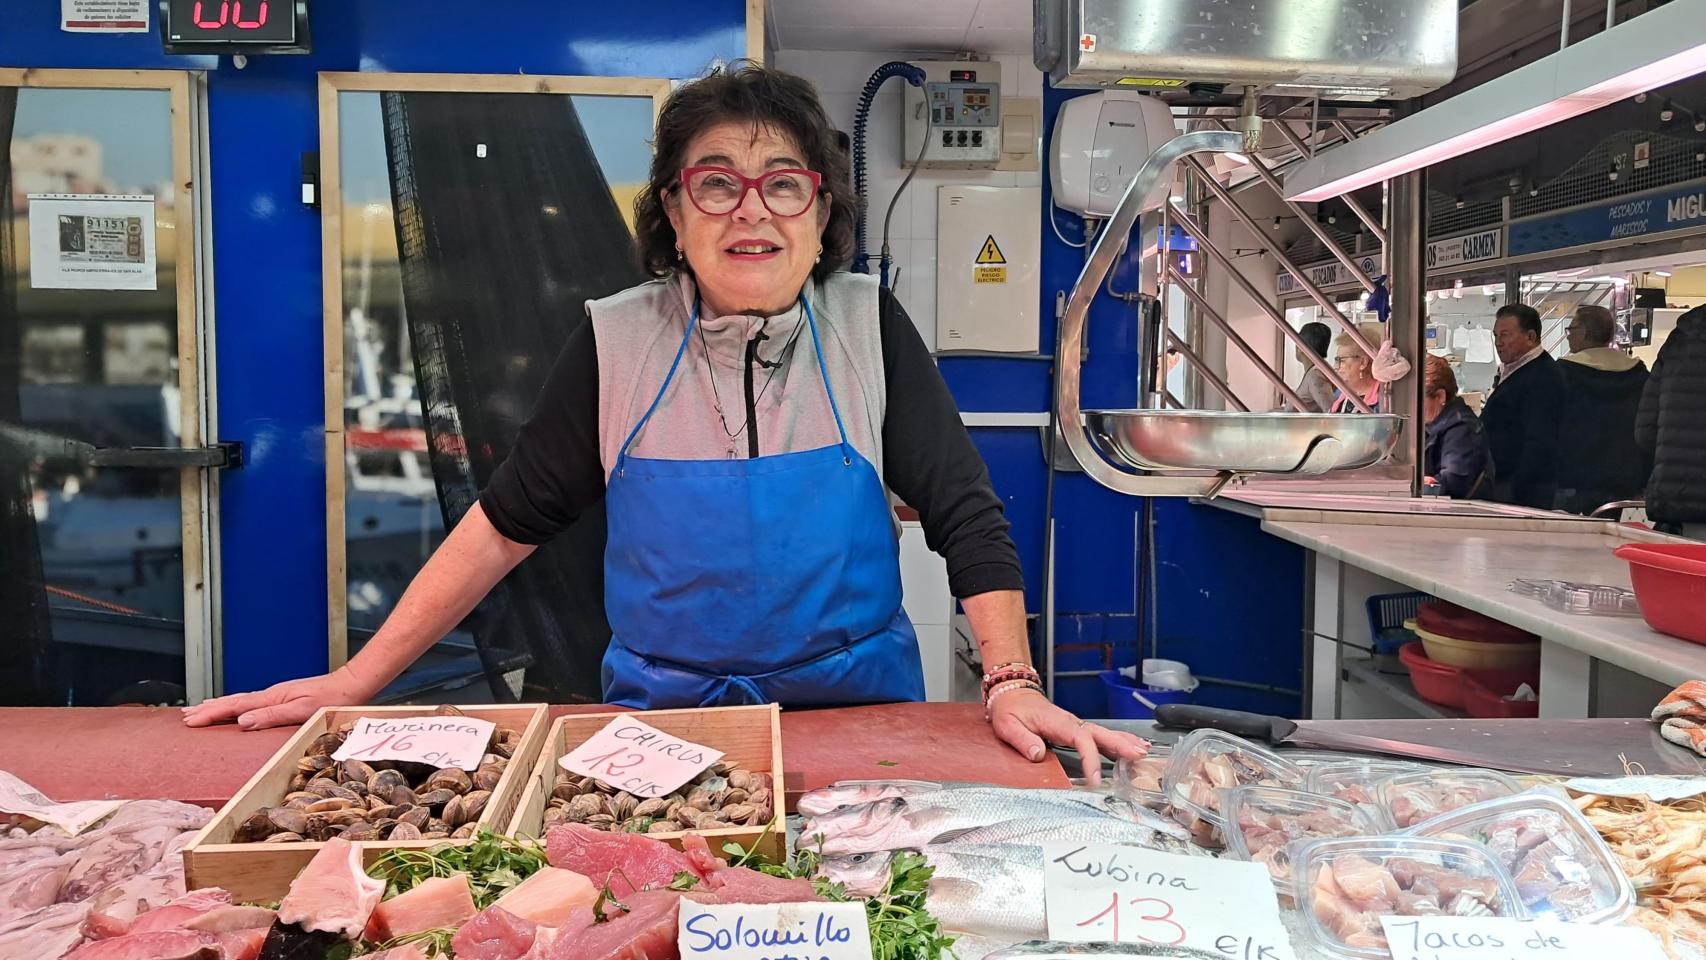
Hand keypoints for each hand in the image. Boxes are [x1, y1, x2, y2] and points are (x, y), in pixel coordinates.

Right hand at [181, 666, 378, 730]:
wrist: (352, 685)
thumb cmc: (331, 700)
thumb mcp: (302, 711)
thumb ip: (272, 715)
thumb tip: (242, 721)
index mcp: (272, 697)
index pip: (234, 706)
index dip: (210, 714)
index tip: (190, 720)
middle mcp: (271, 694)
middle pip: (232, 701)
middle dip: (207, 709)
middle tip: (185, 716)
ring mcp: (276, 695)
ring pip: (240, 700)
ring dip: (218, 706)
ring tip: (200, 709)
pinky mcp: (284, 697)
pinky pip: (251, 702)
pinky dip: (236, 705)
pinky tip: (236, 709)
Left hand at [988, 688, 1149, 785]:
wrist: (1011, 692)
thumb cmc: (1010, 709)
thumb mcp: (1008, 725)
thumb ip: (1023, 740)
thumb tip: (1038, 754)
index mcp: (1057, 722)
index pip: (1081, 740)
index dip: (1091, 759)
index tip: (1095, 778)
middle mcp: (1071, 722)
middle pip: (1100, 733)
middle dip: (1121, 744)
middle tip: (1138, 756)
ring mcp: (1075, 724)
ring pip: (1104, 733)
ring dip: (1124, 741)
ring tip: (1143, 751)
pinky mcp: (1075, 729)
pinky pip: (1099, 735)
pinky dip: (1117, 740)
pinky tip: (1130, 746)